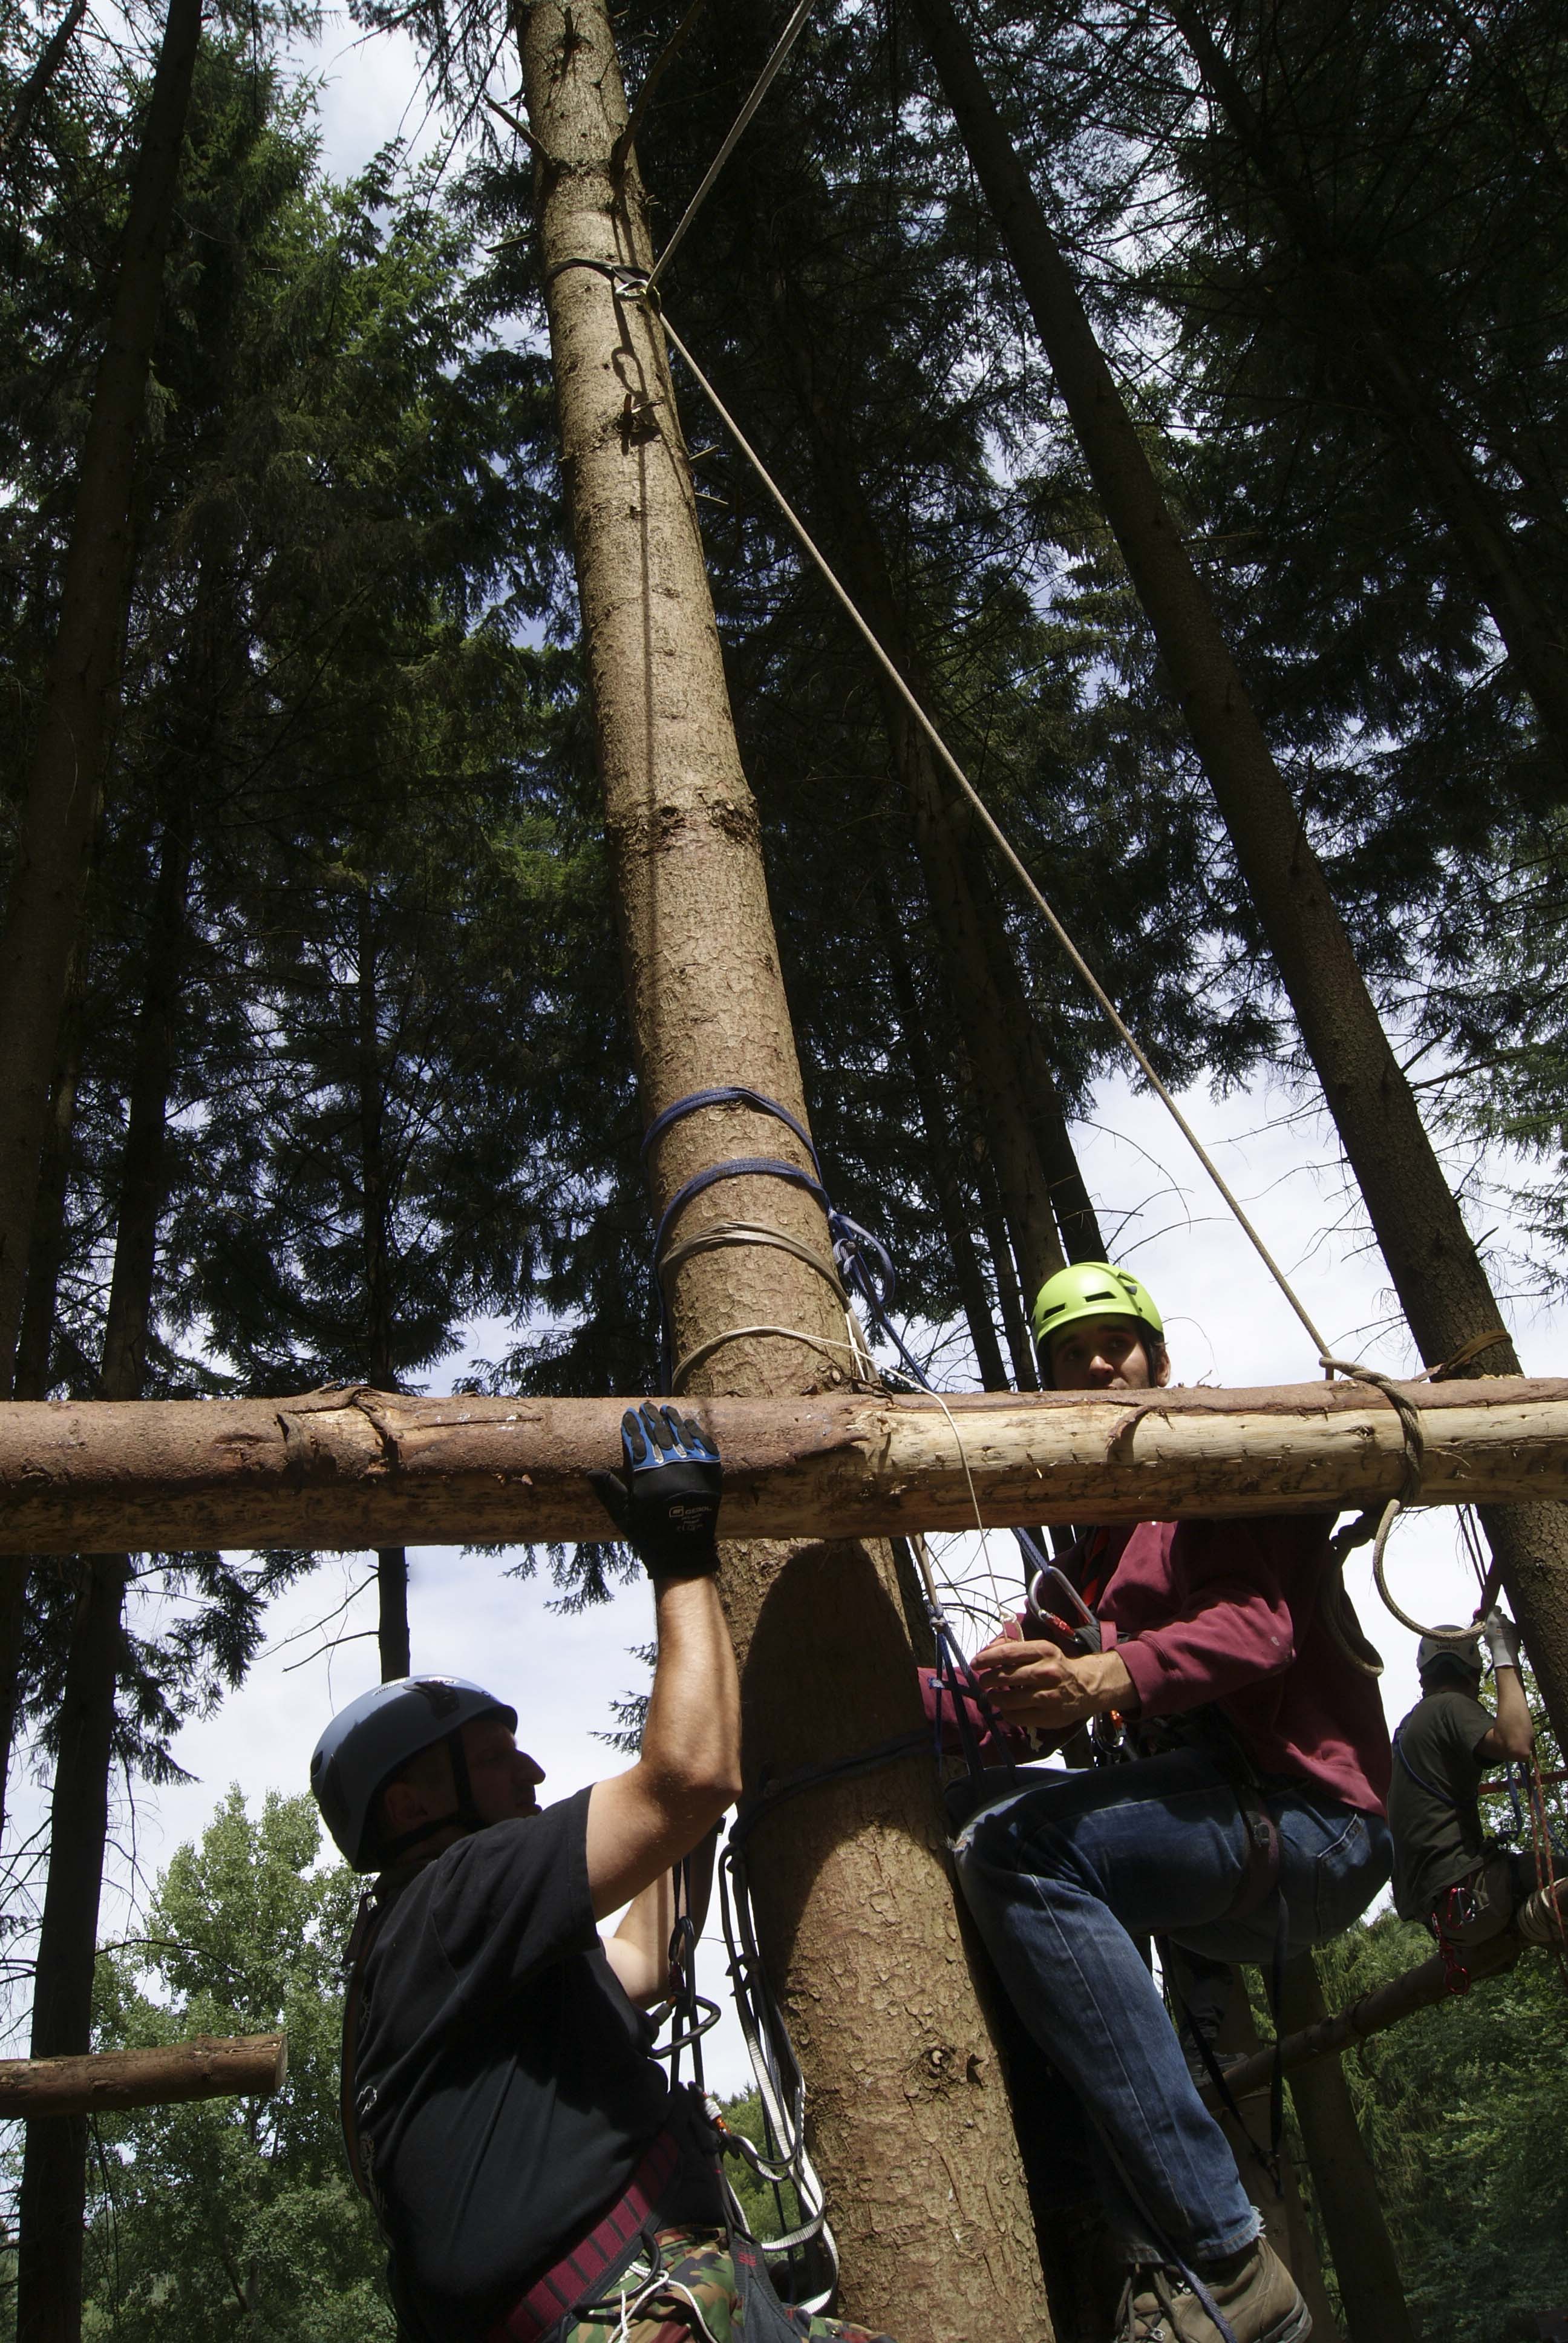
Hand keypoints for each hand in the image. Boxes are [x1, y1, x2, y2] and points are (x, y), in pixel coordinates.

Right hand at [589, 1404, 722, 1576]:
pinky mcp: (711, 1474)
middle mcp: (672, 1469)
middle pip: (660, 1435)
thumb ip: (608, 1490)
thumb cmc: (649, 1534)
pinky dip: (697, 1433)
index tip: (628, 1414)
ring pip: (682, 1436)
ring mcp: (694, 1469)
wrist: (684, 1551)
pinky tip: (689, 1423)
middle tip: (645, 1406)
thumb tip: (590, 1472)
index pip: (637, 1443)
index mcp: (648, 1478)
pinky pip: (705, 1446)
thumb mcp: (623, 1515)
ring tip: (665, 1408)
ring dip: (672, 1420)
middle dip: (650, 1418)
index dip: (632, 1427)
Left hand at [970, 1633, 1135, 1730]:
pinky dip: (1006, 1713)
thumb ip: (1015, 1649)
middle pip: (1005, 1676)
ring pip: (1009, 1699)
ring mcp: (1048, 1695)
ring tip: (991, 1696)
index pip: (1008, 1653)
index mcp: (1043, 1650)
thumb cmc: (1057, 1665)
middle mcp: (1046, 1671)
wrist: (1087, 1686)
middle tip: (983, 1681)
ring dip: (994, 1698)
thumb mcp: (1041, 1650)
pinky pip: (1017, 1716)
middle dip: (988, 1679)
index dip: (987, 1658)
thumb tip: (986, 1651)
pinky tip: (1006, 1708)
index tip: (975, 1663)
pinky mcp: (1048, 1715)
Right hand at [1479, 1604, 1521, 1673]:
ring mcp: (1511, 1623)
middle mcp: (1503, 1618)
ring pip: (1508, 1622)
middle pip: (1503, 1616)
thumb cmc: (1492, 1643)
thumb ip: (1484, 1624)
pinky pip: (1513, 1628)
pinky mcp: (1517, 1629)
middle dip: (1501, 1620)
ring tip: (1503, 1635)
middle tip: (1498, 1628)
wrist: (1505, 1652)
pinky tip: (1509, 1637)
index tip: (1494, 1616)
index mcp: (1493, 1618)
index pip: (1496, 1607)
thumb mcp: (1484, 1633)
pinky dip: (1511, 1631)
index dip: (1496, 1611)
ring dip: (1506, 1626)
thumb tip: (1477, 1618)